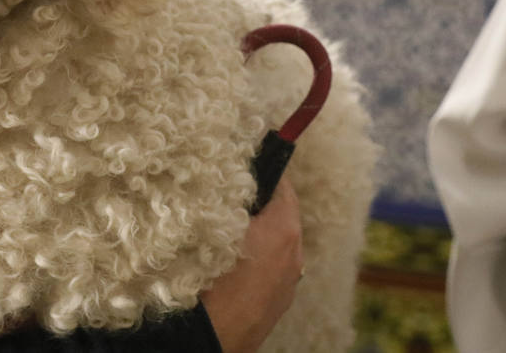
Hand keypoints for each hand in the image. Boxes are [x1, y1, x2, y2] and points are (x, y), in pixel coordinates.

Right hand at [201, 179, 302, 352]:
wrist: (212, 338)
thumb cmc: (210, 280)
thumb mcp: (215, 227)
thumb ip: (229, 201)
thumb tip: (229, 179)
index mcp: (284, 229)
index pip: (283, 185)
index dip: (263, 173)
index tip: (244, 170)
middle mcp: (295, 254)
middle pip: (281, 215)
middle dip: (258, 207)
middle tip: (229, 202)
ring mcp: (290, 282)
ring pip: (276, 245)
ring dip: (257, 237)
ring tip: (224, 237)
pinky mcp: (280, 303)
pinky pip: (272, 271)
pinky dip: (256, 263)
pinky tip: (229, 269)